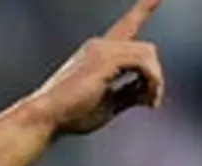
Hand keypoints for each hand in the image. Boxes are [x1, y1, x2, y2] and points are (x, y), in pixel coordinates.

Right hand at [27, 0, 165, 136]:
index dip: (143, 8)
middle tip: (151, 102)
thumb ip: (127, 94)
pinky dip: (151, 80)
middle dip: (155, 76)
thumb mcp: (107, 104)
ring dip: (155, 80)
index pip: (126, 27)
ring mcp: (101, 49)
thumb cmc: (71, 115)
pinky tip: (146, 99)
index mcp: (98, 54)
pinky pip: (142, 62)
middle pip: (146, 49)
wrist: (46, 118)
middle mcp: (100, 46)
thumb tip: (148, 93)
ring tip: (150, 102)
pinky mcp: (105, 59)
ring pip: (148, 53)